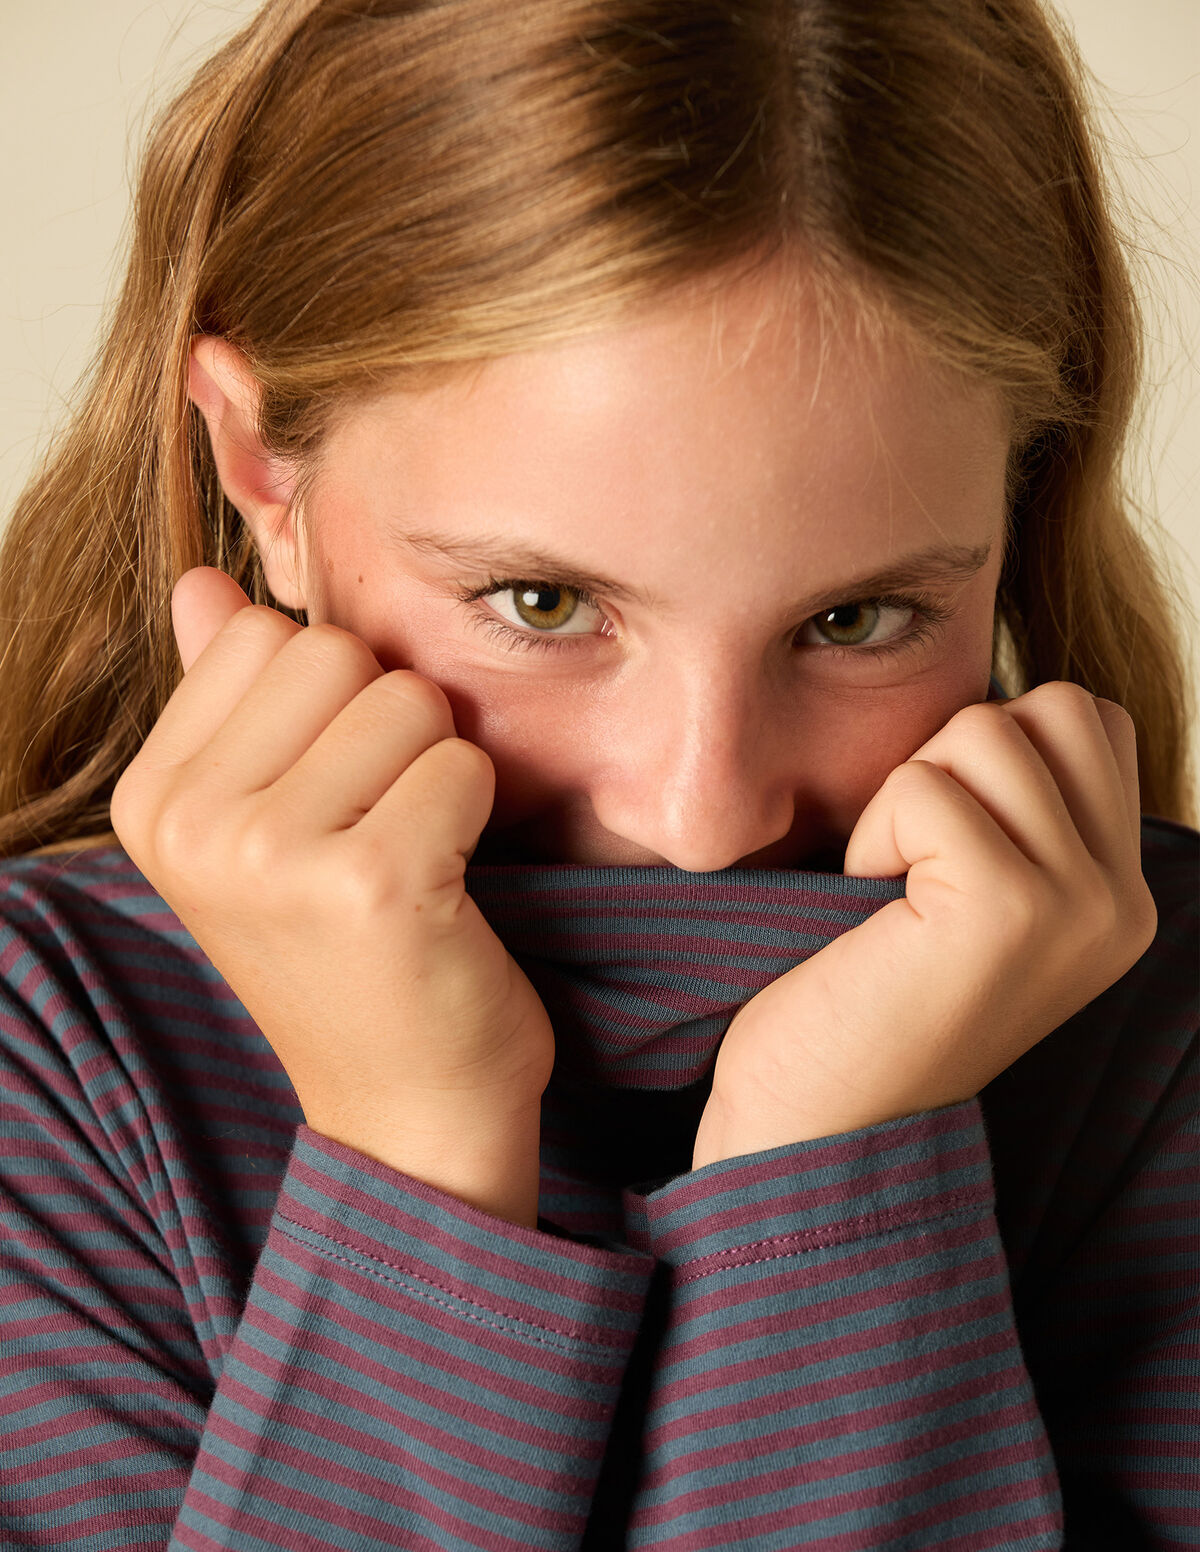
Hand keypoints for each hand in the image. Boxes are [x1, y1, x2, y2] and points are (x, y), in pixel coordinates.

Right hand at [110, 568, 554, 1225]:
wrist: (405, 1111)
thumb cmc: (349, 956)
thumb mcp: (263, 828)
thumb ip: (229, 701)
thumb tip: (200, 583)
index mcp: (154, 800)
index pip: (263, 635)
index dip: (332, 700)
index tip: (331, 797)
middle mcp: (192, 825)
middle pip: (335, 652)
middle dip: (388, 724)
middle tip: (382, 826)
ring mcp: (271, 854)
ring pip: (407, 700)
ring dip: (437, 771)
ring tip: (411, 857)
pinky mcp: (369, 882)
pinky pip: (460, 765)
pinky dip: (474, 817)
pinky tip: (446, 889)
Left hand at [692, 682, 1157, 1168]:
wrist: (814, 1125)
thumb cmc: (860, 997)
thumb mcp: (970, 893)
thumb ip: (1018, 807)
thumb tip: (996, 703)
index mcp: (1120, 896)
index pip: (1089, 721)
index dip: (989, 755)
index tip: (941, 850)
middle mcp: (1121, 902)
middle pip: (1055, 707)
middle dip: (957, 759)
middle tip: (915, 861)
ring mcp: (1078, 905)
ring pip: (986, 731)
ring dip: (910, 795)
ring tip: (893, 891)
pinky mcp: (1009, 907)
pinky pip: (923, 786)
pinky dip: (874, 836)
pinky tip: (871, 910)